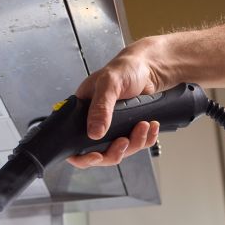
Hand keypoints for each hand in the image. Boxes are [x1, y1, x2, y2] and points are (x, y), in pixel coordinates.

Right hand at [67, 37, 172, 168]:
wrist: (150, 67)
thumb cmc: (125, 69)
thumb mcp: (109, 84)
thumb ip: (100, 108)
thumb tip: (94, 132)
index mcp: (81, 113)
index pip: (73, 144)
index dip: (82, 156)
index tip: (96, 156)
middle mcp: (94, 123)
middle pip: (99, 153)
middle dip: (114, 151)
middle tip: (124, 141)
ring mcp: (112, 129)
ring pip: (120, 151)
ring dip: (134, 143)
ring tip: (143, 126)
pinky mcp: (128, 129)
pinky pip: (136, 144)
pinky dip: (146, 139)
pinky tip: (151, 126)